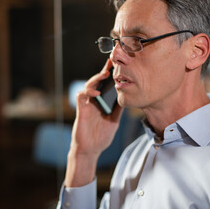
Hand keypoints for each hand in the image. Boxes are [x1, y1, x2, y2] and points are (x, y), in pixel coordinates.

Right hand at [65, 59, 122, 186]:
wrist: (91, 149)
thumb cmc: (101, 135)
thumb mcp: (114, 119)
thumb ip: (118, 108)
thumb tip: (128, 96)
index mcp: (102, 101)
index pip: (106, 84)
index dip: (111, 73)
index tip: (118, 64)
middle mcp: (94, 100)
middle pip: (98, 81)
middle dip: (104, 70)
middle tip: (112, 61)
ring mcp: (87, 104)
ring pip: (89, 85)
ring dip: (96, 78)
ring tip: (105, 74)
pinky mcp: (81, 109)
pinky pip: (81, 96)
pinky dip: (88, 92)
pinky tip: (96, 92)